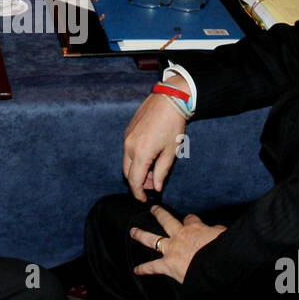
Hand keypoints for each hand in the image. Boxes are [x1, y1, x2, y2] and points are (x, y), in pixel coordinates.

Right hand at [122, 81, 188, 200]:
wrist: (169, 100)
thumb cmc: (173, 125)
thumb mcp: (171, 152)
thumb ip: (161, 171)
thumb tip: (156, 187)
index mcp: (141, 153)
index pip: (134, 181)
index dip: (138, 193)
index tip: (144, 199)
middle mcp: (129, 146)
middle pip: (127, 173)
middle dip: (137, 182)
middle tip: (152, 184)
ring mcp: (126, 138)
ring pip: (126, 162)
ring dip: (136, 170)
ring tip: (152, 169)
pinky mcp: (127, 131)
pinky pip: (127, 150)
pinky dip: (134, 158)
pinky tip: (148, 156)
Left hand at [130, 205, 225, 283]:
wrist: (215, 266)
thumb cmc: (222, 250)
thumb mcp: (223, 235)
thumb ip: (217, 231)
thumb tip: (216, 230)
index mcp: (195, 228)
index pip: (190, 219)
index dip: (189, 219)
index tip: (189, 219)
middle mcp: (180, 235)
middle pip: (166, 220)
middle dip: (159, 214)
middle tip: (153, 209)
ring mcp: (171, 249)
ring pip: (152, 239)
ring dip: (141, 235)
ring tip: (133, 231)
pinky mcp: (167, 265)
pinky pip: (153, 267)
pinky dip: (144, 269)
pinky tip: (136, 270)